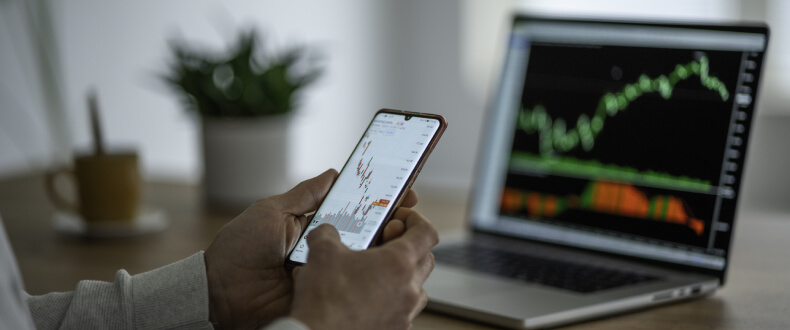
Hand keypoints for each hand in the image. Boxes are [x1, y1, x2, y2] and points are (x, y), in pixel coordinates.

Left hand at [204, 169, 419, 328]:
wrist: (220, 292)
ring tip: (396, 233)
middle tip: (406, 213)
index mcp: (314, 227)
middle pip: (369, 235)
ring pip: (367, 260)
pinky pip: (353, 287)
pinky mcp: (325, 297)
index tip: (403, 191)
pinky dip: (370, 276)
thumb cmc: (239, 250)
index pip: (356, 210)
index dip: (380, 201)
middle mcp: (326, 250)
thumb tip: (334, 173)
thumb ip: (305, 194)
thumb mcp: (272, 212)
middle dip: (392, 222)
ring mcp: (328, 274)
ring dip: (385, 246)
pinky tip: (382, 264)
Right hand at [289, 207, 438, 329]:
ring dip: (403, 275)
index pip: (426, 232)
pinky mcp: (395, 329)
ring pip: (417, 287)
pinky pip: (404, 309)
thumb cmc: (324, 298)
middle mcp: (409, 289)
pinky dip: (392, 299)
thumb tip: (327, 231)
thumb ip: (328, 232)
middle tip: (384, 243)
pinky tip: (368, 297)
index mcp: (398, 263)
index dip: (414, 220)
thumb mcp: (321, 251)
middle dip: (409, 246)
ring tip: (377, 272)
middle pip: (426, 258)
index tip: (398, 219)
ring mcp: (404, 313)